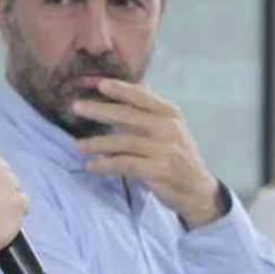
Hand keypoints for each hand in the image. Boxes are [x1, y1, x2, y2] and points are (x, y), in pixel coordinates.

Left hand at [74, 79, 223, 227]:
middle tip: (76, 107)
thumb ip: (150, 108)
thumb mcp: (170, 128)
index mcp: (170, 114)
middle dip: (100, 110)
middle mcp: (169, 128)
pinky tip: (91, 165)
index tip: (98, 83)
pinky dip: (106, 164)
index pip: (142, 96)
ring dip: (98, 143)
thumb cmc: (177, 156)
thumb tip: (136, 83)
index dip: (120, 89)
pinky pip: (126, 164)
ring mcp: (165, 150)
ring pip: (124, 142)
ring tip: (79, 145)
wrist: (198, 191)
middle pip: (129, 116)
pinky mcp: (159, 171)